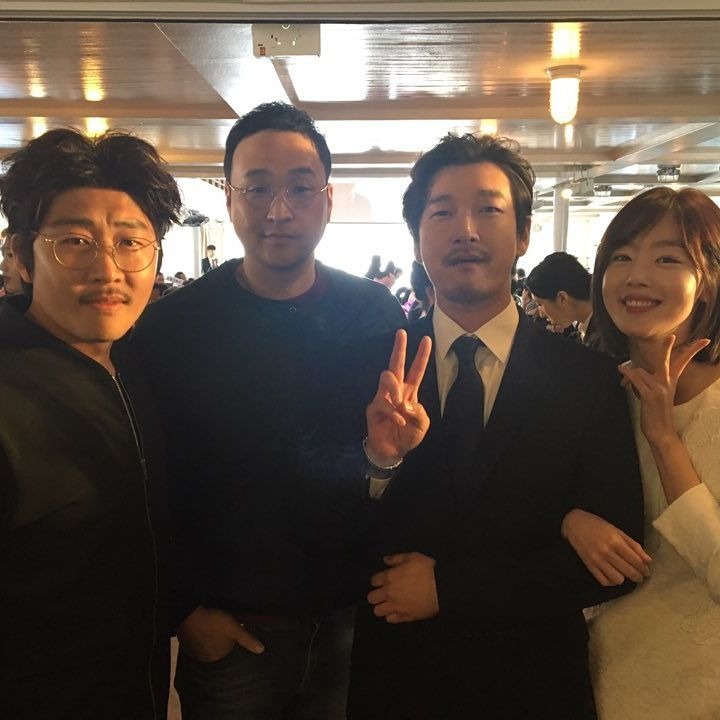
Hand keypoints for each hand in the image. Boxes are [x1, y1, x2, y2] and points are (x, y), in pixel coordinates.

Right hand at [177, 606, 263, 660]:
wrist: (190, 616)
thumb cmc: (214, 621)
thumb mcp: (234, 628)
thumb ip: (247, 640)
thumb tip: (261, 650)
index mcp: (219, 655)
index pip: (228, 647)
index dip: (229, 636)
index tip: (227, 626)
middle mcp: (206, 658)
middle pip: (217, 647)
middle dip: (219, 638)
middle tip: (218, 624)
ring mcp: (195, 653)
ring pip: (206, 645)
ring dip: (208, 638)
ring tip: (209, 625)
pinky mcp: (186, 646)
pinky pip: (195, 643)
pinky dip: (197, 638)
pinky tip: (200, 628)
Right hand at [365, 329, 431, 465]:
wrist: (393, 452)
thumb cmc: (408, 435)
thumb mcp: (422, 424)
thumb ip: (419, 411)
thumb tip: (405, 402)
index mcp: (410, 392)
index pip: (416, 370)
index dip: (422, 355)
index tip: (427, 339)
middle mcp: (396, 391)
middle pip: (396, 365)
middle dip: (399, 348)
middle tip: (402, 332)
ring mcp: (383, 397)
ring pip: (386, 378)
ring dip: (395, 388)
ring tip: (400, 403)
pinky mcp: (374, 408)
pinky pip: (383, 403)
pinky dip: (393, 413)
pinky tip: (399, 422)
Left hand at [367, 552, 438, 622]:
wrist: (441, 587)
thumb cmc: (426, 569)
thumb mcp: (412, 557)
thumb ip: (396, 558)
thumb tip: (385, 560)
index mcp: (389, 577)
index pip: (373, 581)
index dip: (377, 580)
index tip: (382, 580)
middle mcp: (389, 594)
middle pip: (371, 598)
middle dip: (376, 595)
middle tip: (383, 593)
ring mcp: (396, 607)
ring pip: (378, 611)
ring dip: (381, 607)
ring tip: (389, 603)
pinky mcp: (405, 617)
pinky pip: (390, 620)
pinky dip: (392, 616)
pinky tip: (397, 611)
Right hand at [561, 508, 651, 585]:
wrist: (574, 523)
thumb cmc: (598, 525)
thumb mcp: (617, 531)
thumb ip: (633, 545)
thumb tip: (648, 560)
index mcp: (615, 541)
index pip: (635, 561)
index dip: (644, 569)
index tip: (646, 571)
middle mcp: (606, 552)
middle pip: (628, 571)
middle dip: (638, 576)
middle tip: (640, 576)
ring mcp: (597, 560)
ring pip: (617, 579)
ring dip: (624, 578)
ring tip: (625, 574)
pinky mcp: (589, 565)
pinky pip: (604, 581)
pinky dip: (611, 582)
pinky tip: (614, 576)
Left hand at [619, 335, 709, 445]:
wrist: (660, 430)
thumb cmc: (656, 411)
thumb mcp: (658, 393)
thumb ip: (650, 379)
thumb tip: (634, 369)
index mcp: (672, 381)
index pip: (683, 362)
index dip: (693, 350)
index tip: (704, 340)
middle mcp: (667, 383)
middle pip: (665, 360)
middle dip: (666, 348)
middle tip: (671, 336)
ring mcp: (659, 389)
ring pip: (640, 371)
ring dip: (631, 375)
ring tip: (627, 382)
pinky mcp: (649, 395)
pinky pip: (636, 380)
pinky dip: (627, 374)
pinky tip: (621, 369)